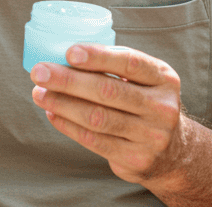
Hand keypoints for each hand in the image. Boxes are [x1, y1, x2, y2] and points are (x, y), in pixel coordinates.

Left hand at [30, 44, 190, 186]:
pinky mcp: (136, 158)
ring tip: (39, 93)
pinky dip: (68, 125)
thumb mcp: (143, 81)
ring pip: (97, 117)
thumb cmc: (143, 104)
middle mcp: (162, 107)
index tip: (69, 52)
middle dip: (68, 80)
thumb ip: (113, 68)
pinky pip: (93, 140)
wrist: (172, 151)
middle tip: (39, 72)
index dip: (98, 56)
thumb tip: (61, 56)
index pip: (130, 63)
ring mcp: (152, 136)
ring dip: (62, 104)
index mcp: (164, 78)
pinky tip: (52, 113)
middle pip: (108, 91)